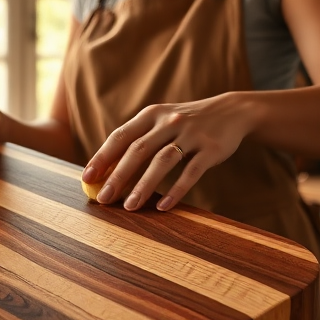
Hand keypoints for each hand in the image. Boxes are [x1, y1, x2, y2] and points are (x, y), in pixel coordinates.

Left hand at [80, 94, 251, 211]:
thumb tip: (105, 171)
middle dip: (117, 176)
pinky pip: (191, 172)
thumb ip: (137, 140)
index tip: (87, 178)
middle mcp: (169, 121)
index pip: (120, 136)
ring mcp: (192, 134)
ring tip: (130, 207)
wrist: (232, 112)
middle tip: (103, 198)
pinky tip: (163, 206)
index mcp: (151, 114)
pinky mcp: (211, 149)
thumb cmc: (186, 124)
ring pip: (163, 161)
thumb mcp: (161, 122)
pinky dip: (176, 190)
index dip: (102, 157)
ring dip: (144, 185)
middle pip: (138, 150)